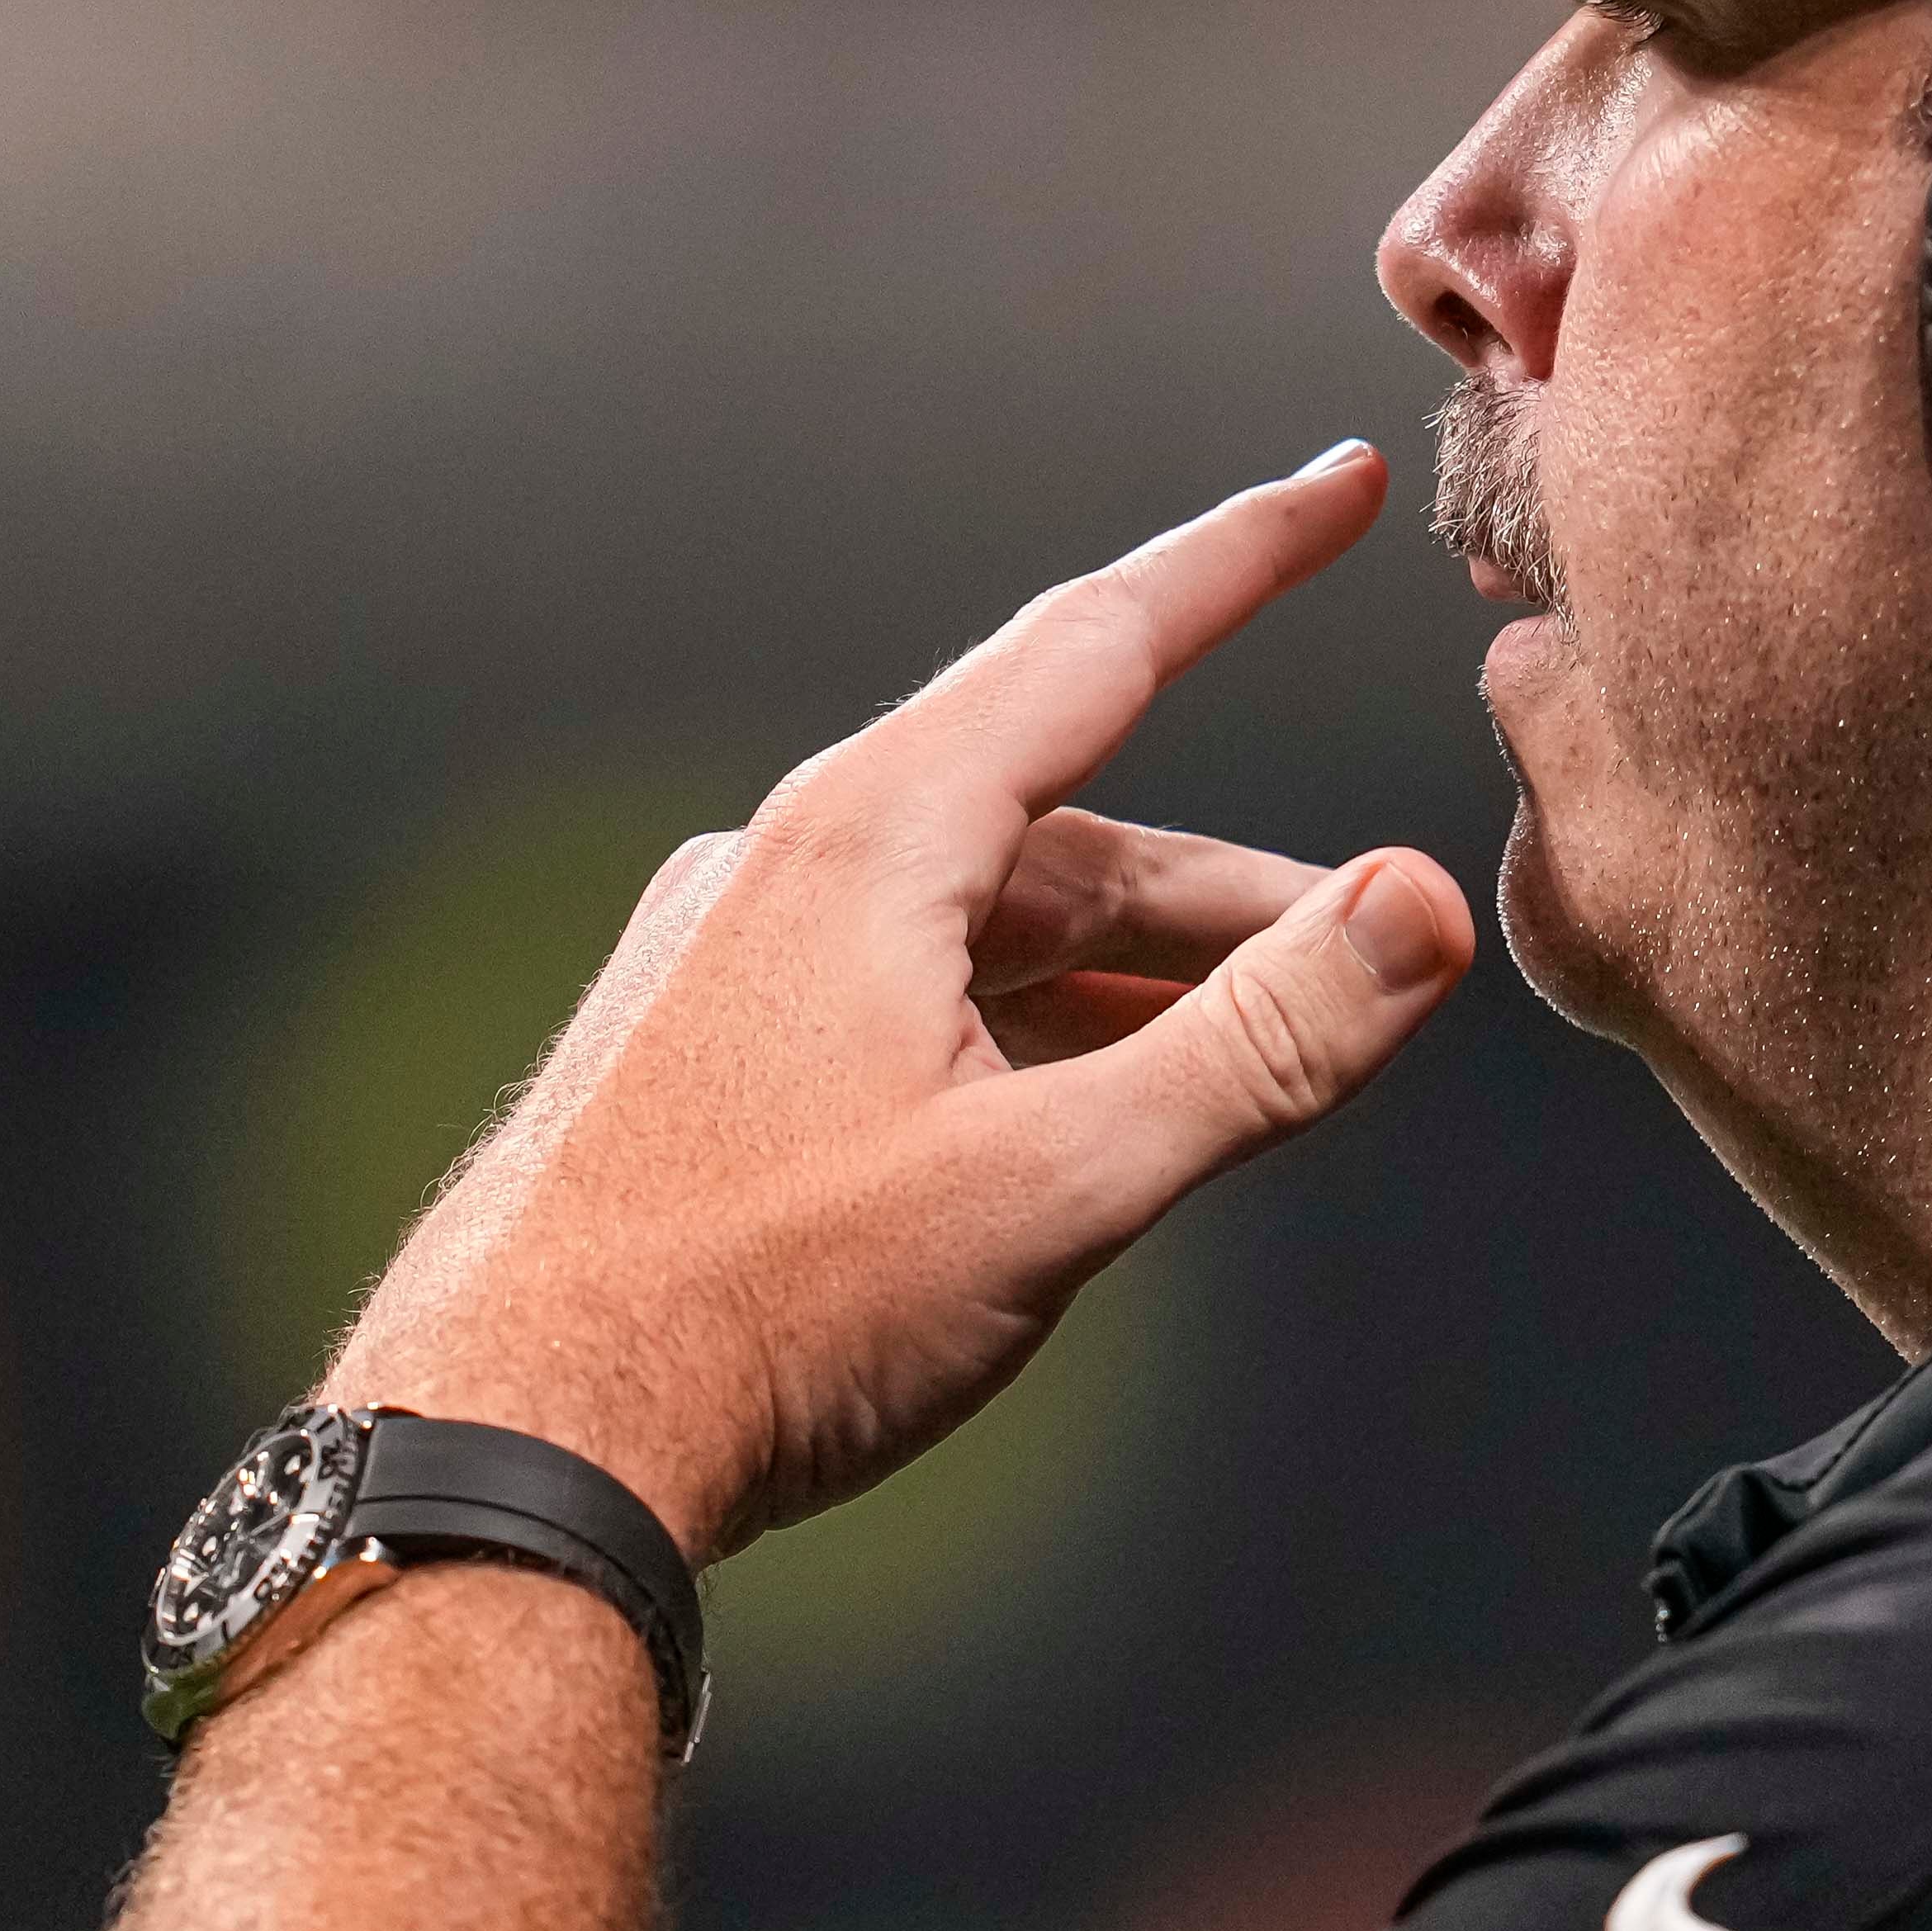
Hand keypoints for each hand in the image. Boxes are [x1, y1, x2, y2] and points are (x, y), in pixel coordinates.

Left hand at [319, 441, 1473, 1559]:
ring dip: (1134, 976)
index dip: (1244, 559)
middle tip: (1365, 956)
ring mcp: (735, 958)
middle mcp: (790, 864)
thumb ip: (1259, 1045)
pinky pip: (910, 990)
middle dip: (1231, 890)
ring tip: (1249, 1056)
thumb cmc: (759, 1312)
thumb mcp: (1057, 1182)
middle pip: (1065, 823)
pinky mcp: (708, 1052)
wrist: (513, 1445)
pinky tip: (1085, 1110)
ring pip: (986, 922)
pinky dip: (1029, 1026)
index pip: (1101, 641)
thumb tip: (1418, 911)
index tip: (1339, 485)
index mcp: (871, 839)